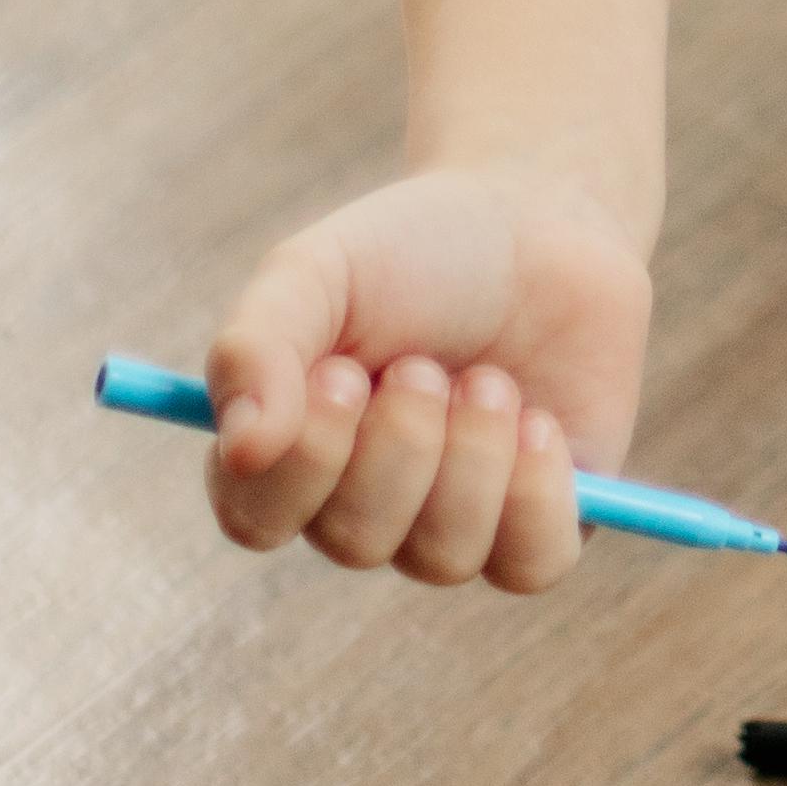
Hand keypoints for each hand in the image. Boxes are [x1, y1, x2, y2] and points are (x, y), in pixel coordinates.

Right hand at [199, 164, 655, 592]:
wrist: (544, 223)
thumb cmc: (415, 250)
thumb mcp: (319, 269)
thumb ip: (257, 344)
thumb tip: (242, 446)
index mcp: (292, 451)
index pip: (256, 519)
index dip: (300, 463)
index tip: (342, 373)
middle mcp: (365, 504)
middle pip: (355, 541)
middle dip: (400, 442)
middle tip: (425, 365)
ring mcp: (455, 522)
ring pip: (444, 557)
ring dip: (473, 454)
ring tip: (491, 378)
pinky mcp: (541, 523)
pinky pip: (532, 563)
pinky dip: (538, 493)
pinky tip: (540, 422)